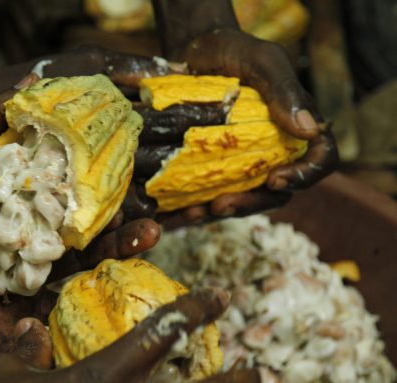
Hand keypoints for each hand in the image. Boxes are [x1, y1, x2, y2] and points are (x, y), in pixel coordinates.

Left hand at [165, 28, 337, 222]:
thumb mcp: (262, 61)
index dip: (306, 175)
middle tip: (222, 205)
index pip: (320, 158)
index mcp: (298, 126)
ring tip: (198, 211)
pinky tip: (182, 208)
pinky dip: (199, 204)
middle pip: (279, 191)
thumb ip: (284, 91)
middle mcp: (276, 150)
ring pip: (246, 199)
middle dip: (252, 204)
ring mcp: (245, 162)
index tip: (275, 179)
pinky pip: (213, 193)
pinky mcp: (216, 167)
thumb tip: (309, 130)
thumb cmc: (234, 51)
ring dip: (224, 210)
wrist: (193, 52)